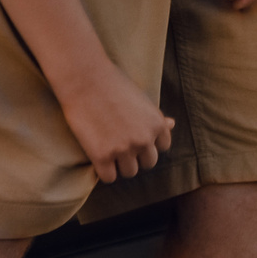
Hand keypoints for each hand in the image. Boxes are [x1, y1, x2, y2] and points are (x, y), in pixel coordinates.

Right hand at [57, 62, 173, 184]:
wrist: (84, 79)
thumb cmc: (113, 84)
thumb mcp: (140, 99)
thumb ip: (156, 117)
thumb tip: (172, 124)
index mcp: (157, 124)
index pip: (162, 147)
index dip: (148, 142)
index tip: (134, 135)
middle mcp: (144, 139)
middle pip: (148, 163)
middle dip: (136, 156)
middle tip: (120, 142)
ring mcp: (124, 149)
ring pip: (130, 172)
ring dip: (120, 165)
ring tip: (108, 148)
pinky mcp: (102, 156)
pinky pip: (109, 178)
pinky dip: (104, 171)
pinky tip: (98, 157)